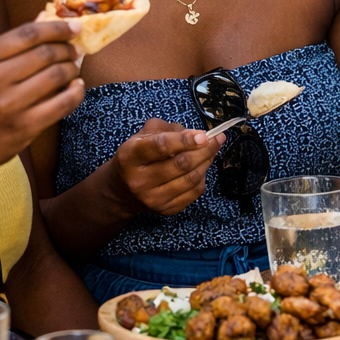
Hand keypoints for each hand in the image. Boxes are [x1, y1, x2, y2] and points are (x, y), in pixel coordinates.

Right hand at [0, 20, 84, 173]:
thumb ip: (9, 46)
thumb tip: (43, 17)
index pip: (27, 34)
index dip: (56, 28)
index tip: (73, 26)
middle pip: (45, 53)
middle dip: (67, 48)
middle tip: (75, 50)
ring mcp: (8, 105)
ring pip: (56, 75)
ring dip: (72, 69)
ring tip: (73, 68)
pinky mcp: (24, 127)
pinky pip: (62, 104)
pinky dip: (76, 92)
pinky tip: (76, 87)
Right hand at [111, 119, 225, 215]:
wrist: (122, 191)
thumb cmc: (136, 158)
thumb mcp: (142, 136)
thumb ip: (167, 129)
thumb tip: (196, 134)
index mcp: (130, 157)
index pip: (161, 146)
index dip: (185, 140)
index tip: (203, 135)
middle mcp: (139, 181)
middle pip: (181, 164)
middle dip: (204, 150)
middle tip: (217, 139)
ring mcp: (153, 198)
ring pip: (191, 179)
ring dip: (207, 162)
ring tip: (212, 150)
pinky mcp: (165, 210)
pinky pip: (194, 192)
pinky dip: (202, 177)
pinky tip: (202, 167)